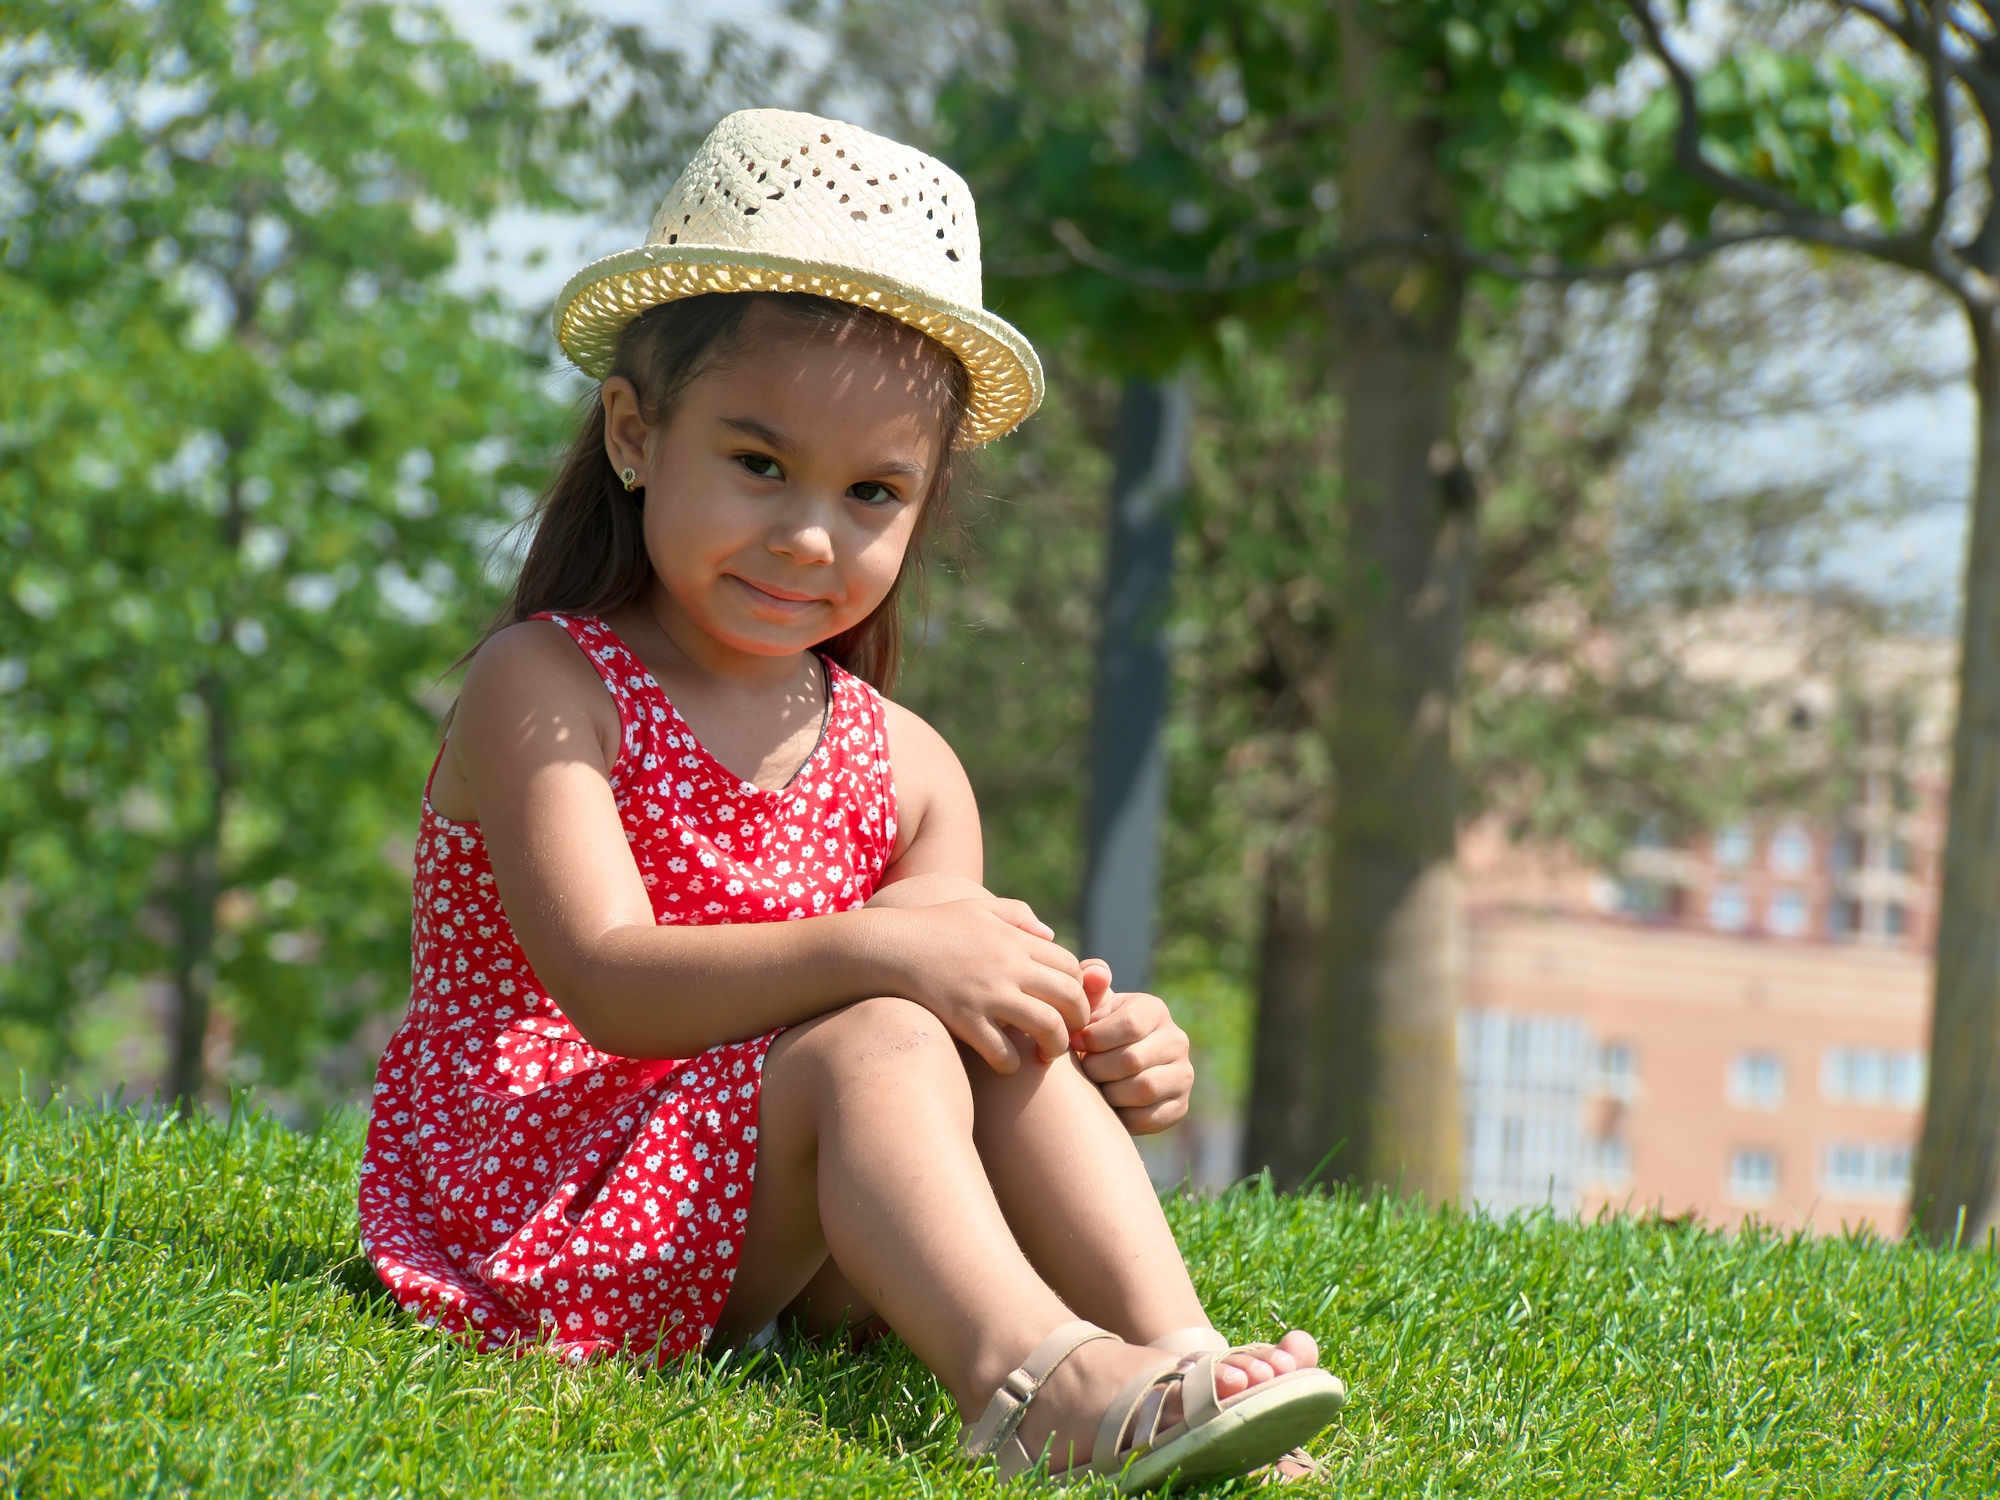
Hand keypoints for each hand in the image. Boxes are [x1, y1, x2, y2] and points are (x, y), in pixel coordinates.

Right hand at [877, 898, 1087, 1073]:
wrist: (886, 947)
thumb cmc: (932, 928)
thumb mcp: (977, 908)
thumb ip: (1018, 914)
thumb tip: (1050, 934)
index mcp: (1015, 940)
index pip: (1071, 966)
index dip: (1079, 990)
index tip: (1069, 1005)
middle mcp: (1008, 966)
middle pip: (1070, 996)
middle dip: (1079, 1021)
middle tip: (1069, 1034)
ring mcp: (987, 994)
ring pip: (1047, 1026)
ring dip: (1055, 1047)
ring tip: (1046, 1054)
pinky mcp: (964, 1019)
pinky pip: (1003, 1052)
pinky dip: (1011, 1064)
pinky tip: (1004, 1064)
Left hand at [1070, 962, 1193, 1134]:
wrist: (1108, 1074)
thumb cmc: (1094, 1035)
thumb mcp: (1089, 1008)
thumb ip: (1088, 986)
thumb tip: (1097, 973)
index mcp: (1155, 1010)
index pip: (1130, 1025)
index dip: (1096, 1039)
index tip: (1077, 1044)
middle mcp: (1177, 1040)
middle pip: (1132, 1060)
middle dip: (1098, 1068)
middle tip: (1084, 1070)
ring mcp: (1183, 1074)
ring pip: (1142, 1089)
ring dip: (1109, 1092)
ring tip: (1097, 1087)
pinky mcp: (1181, 1106)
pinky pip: (1150, 1117)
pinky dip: (1124, 1116)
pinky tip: (1112, 1106)